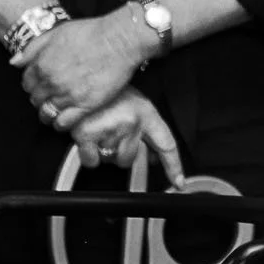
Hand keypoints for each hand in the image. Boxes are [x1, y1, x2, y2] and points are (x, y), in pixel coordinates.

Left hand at [17, 14, 149, 126]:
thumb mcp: (58, 32)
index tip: (43, 84)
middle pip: (35, 99)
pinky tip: (67, 118)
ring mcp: (67, 95)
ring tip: (58, 110)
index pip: (27, 83)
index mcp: (42, 64)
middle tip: (53, 95)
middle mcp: (51, 82)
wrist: (120, 39)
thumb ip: (33, 48)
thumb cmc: (92, 32)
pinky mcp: (85, 105)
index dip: (34, 84)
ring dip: (49, 113)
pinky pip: (63, 123)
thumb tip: (14, 62)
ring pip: (46, 114)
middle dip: (41, 98)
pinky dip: (61, 124)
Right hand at [62, 89, 185, 182]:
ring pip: (110, 160)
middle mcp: (132, 123)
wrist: (84, 80)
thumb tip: (153, 158)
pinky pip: (92, 161)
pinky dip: (88, 155)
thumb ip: (145, 130)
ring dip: (104, 151)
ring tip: (101, 130)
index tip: (179, 183)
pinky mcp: (88, 136)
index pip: (166, 145)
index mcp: (147, 114)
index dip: (173, 166)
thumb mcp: (135, 105)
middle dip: (120, 152)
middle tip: (113, 133)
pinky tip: (88, 138)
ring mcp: (111, 130)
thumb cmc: (110, 96)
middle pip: (129, 159)